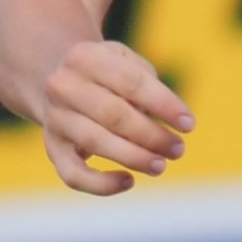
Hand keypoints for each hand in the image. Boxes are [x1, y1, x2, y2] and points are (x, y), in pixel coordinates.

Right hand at [39, 38, 194, 196]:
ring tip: (161, 165)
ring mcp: (54, 118)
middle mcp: (62, 86)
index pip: (131, 82)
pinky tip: (129, 181)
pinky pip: (73, 174)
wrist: (56, 80)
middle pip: (113, 114)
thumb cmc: (107, 74)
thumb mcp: (126, 63)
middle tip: (178, 149)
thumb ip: (147, 85)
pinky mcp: (52, 148)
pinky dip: (101, 184)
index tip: (189, 125)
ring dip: (133, 157)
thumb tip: (171, 120)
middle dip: (151, 135)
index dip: (163, 105)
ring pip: (95, 142)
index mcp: (85, 57)